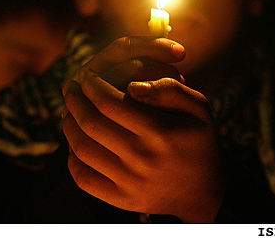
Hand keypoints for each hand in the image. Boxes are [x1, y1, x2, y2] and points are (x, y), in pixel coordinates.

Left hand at [62, 36, 225, 222]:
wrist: (205, 191)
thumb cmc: (199, 141)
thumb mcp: (199, 108)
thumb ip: (169, 89)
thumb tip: (132, 85)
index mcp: (159, 131)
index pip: (109, 101)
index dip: (92, 85)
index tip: (86, 76)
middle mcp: (141, 157)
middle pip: (91, 122)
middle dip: (75, 101)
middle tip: (70, 89)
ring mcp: (129, 182)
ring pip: (82, 148)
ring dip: (69, 125)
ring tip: (69, 111)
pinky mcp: (121, 199)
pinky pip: (83, 177)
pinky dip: (72, 157)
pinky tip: (75, 142)